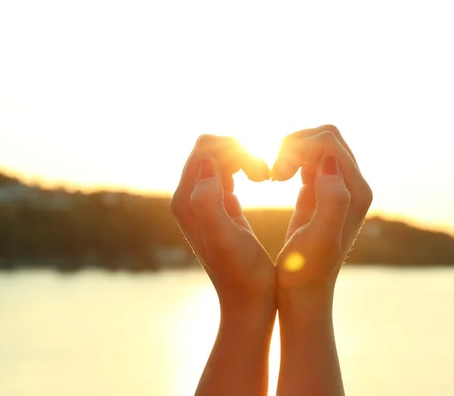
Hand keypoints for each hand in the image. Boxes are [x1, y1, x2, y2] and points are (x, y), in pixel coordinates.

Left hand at [171, 135, 274, 308]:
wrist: (249, 304)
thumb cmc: (244, 274)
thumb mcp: (226, 238)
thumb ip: (208, 200)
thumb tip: (206, 163)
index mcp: (187, 200)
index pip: (205, 149)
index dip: (237, 150)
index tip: (262, 173)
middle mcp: (189, 198)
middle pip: (211, 149)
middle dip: (241, 151)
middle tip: (266, 175)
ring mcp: (203, 203)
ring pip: (220, 158)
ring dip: (245, 158)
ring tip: (265, 177)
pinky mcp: (219, 208)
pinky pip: (227, 172)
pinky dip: (246, 169)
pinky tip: (262, 183)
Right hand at [273, 125, 372, 291]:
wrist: (303, 292)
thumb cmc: (306, 271)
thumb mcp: (320, 239)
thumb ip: (332, 199)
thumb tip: (329, 163)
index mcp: (356, 192)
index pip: (331, 143)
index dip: (299, 147)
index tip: (277, 172)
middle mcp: (353, 186)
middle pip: (327, 136)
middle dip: (296, 143)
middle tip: (275, 171)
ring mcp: (338, 188)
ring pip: (317, 145)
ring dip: (292, 150)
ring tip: (275, 174)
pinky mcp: (321, 192)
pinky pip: (309, 159)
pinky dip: (291, 159)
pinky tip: (277, 177)